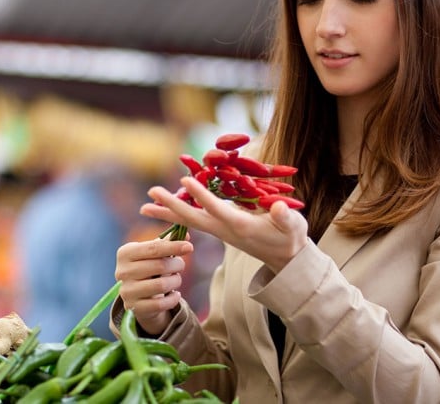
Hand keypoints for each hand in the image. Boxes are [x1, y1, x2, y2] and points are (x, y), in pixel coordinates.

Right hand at [115, 237, 192, 335]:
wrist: (137, 294)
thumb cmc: (148, 267)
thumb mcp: (154, 253)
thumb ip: (168, 242)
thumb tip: (186, 234)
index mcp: (125, 253)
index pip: (153, 248)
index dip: (173, 246)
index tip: (190, 246)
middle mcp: (122, 272)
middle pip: (159, 266)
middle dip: (176, 264)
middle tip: (180, 265)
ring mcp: (127, 291)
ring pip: (161, 285)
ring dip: (176, 281)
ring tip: (176, 279)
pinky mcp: (134, 307)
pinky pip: (161, 304)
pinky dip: (173, 299)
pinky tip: (175, 294)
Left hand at [140, 176, 309, 273]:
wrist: (286, 258)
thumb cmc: (291, 238)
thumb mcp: (294, 226)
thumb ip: (285, 218)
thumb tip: (279, 208)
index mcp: (241, 226)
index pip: (217, 209)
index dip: (201, 195)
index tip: (184, 180)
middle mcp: (225, 230)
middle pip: (193, 217)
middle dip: (171, 205)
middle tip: (150, 192)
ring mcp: (220, 231)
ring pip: (190, 220)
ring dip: (168, 211)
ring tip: (145, 203)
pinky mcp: (220, 229)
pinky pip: (195, 220)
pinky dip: (179, 213)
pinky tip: (165, 207)